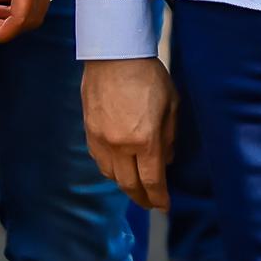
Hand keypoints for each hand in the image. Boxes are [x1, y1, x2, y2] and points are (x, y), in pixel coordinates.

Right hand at [81, 57, 174, 208]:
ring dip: (125, 185)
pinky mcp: (89, 131)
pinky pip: (99, 160)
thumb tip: (166, 161)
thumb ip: (169, 137)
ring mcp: (102, 139)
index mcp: (146, 140)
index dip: (159, 198)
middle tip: (151, 203)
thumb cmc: (148, 75)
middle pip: (129, 185)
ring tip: (136, 186)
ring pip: (111, 176)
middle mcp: (121, 145)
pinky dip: (110, 169)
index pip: (152, 182)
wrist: (114, 54)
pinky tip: (118, 167)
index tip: (165, 206)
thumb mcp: (171, 105)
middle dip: (142, 198)